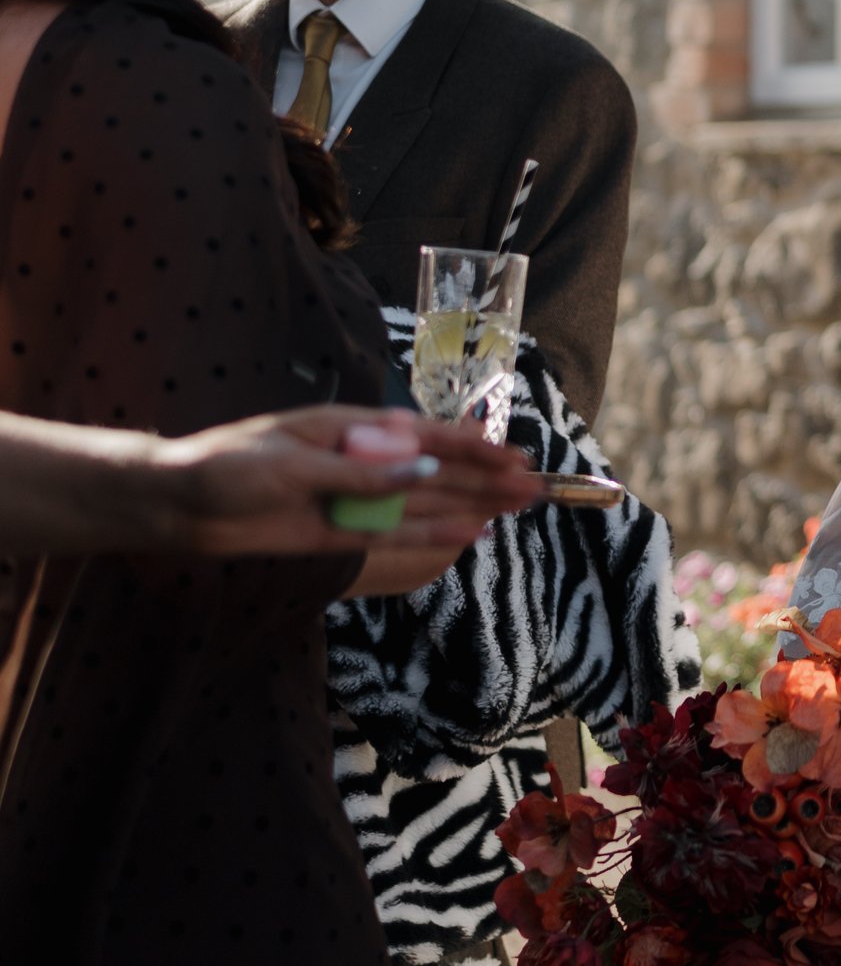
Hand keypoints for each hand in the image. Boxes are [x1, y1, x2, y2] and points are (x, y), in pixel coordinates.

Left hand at [160, 407, 542, 558]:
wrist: (180, 505)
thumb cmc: (230, 467)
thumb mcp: (296, 464)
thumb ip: (364, 474)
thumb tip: (424, 471)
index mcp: (352, 429)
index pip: (426, 437)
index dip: (472, 448)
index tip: (512, 456)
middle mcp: (361, 462)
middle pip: (435, 472)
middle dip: (484, 479)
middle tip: (534, 488)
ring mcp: (353, 499)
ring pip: (425, 503)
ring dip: (470, 505)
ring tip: (517, 508)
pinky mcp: (339, 534)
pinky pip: (395, 535)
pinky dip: (431, 535)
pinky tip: (467, 536)